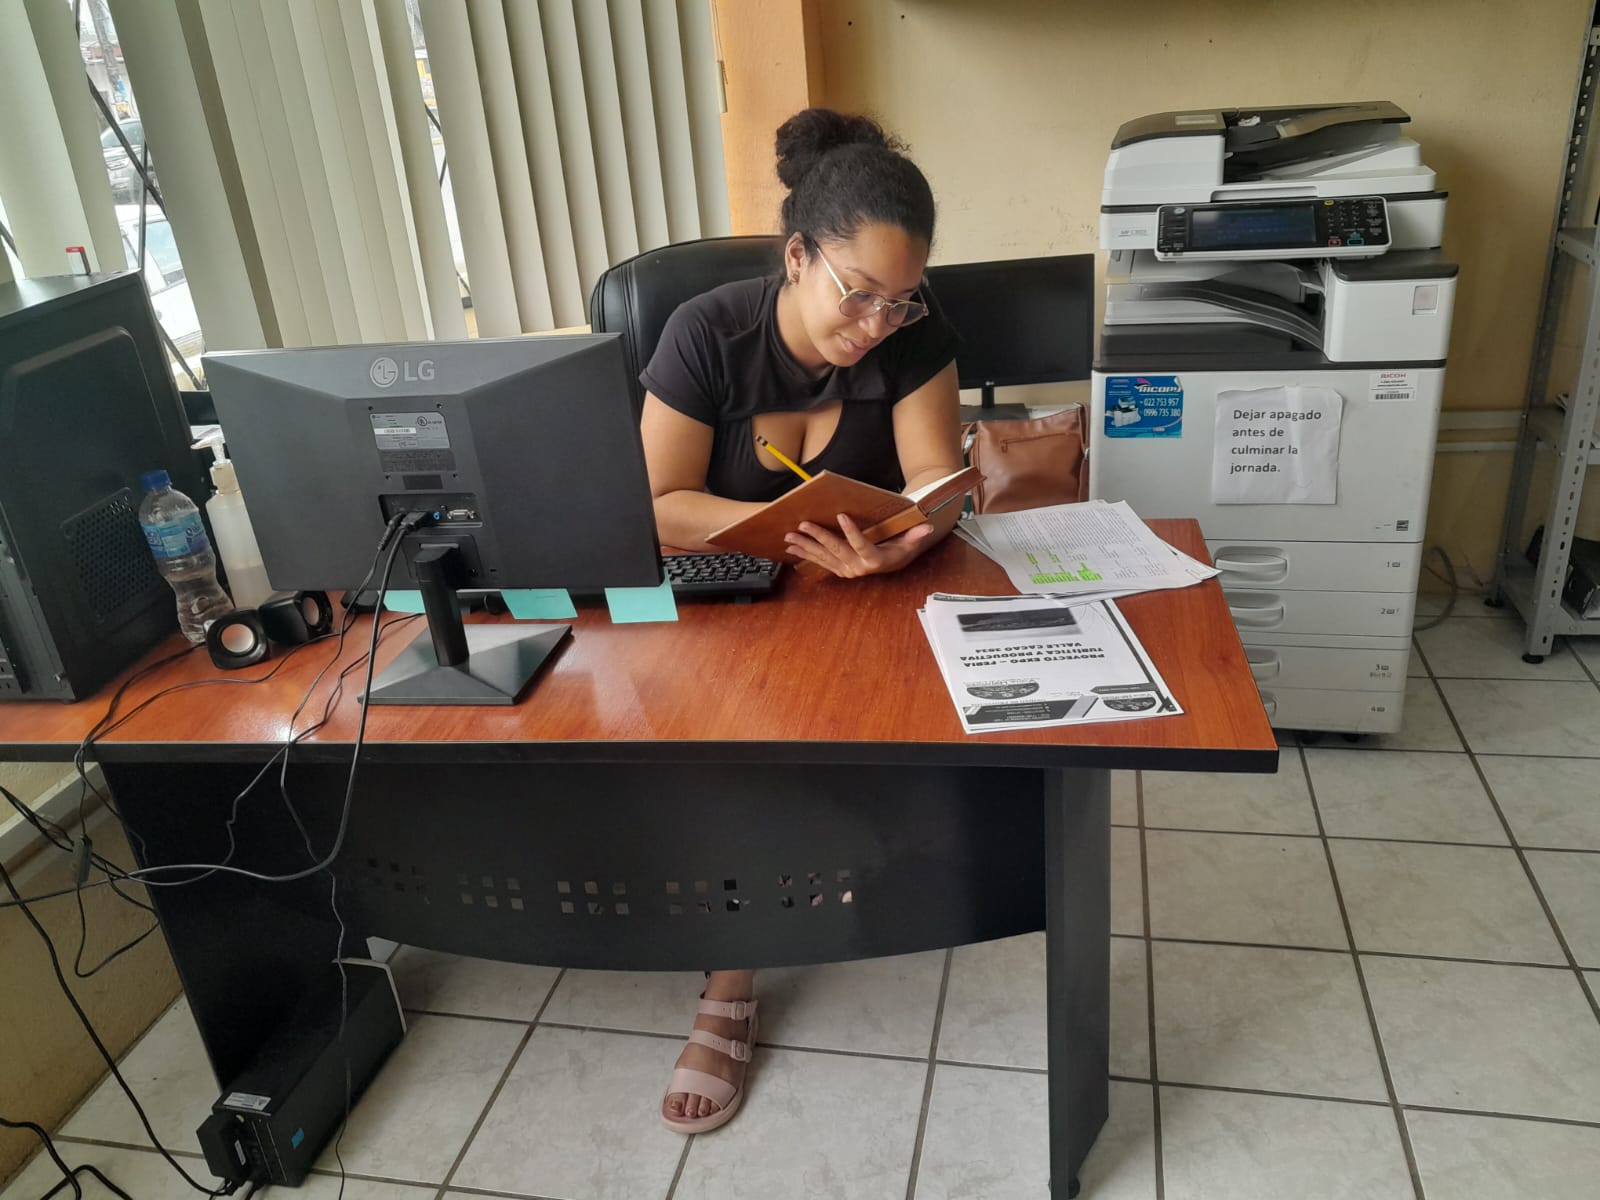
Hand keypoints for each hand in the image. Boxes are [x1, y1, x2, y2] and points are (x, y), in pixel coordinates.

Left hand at [784, 513, 934, 577]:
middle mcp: (858, 567)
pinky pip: (820, 562)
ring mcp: (847, 570)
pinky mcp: (839, 570)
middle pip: (836, 550)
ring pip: (824, 557)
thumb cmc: (899, 550)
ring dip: (805, 546)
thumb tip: (927, 527)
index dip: (851, 532)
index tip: (841, 516)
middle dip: (818, 537)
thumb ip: (915, 535)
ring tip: (790, 537)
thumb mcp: (908, 543)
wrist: (893, 566)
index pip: (861, 544)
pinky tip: (793, 547)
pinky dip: (805, 553)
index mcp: (874, 560)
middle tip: (803, 525)